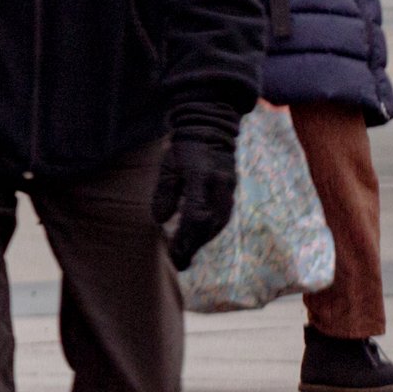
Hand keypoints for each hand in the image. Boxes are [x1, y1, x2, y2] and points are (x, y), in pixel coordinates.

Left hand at [155, 125, 240, 270]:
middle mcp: (219, 185)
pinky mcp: (231, 191)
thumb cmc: (182, 148)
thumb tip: (160, 221)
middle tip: (180, 261)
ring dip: (203, 241)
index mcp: (201, 177)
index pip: (195, 214)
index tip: (173, 252)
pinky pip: (224, 217)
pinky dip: (211, 231)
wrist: (210, 130)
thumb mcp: (167, 166)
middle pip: (209, 224)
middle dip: (194, 245)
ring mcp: (228, 189)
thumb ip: (164, 193)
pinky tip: (200, 240)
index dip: (185, 236)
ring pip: (219, 223)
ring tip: (188, 255)